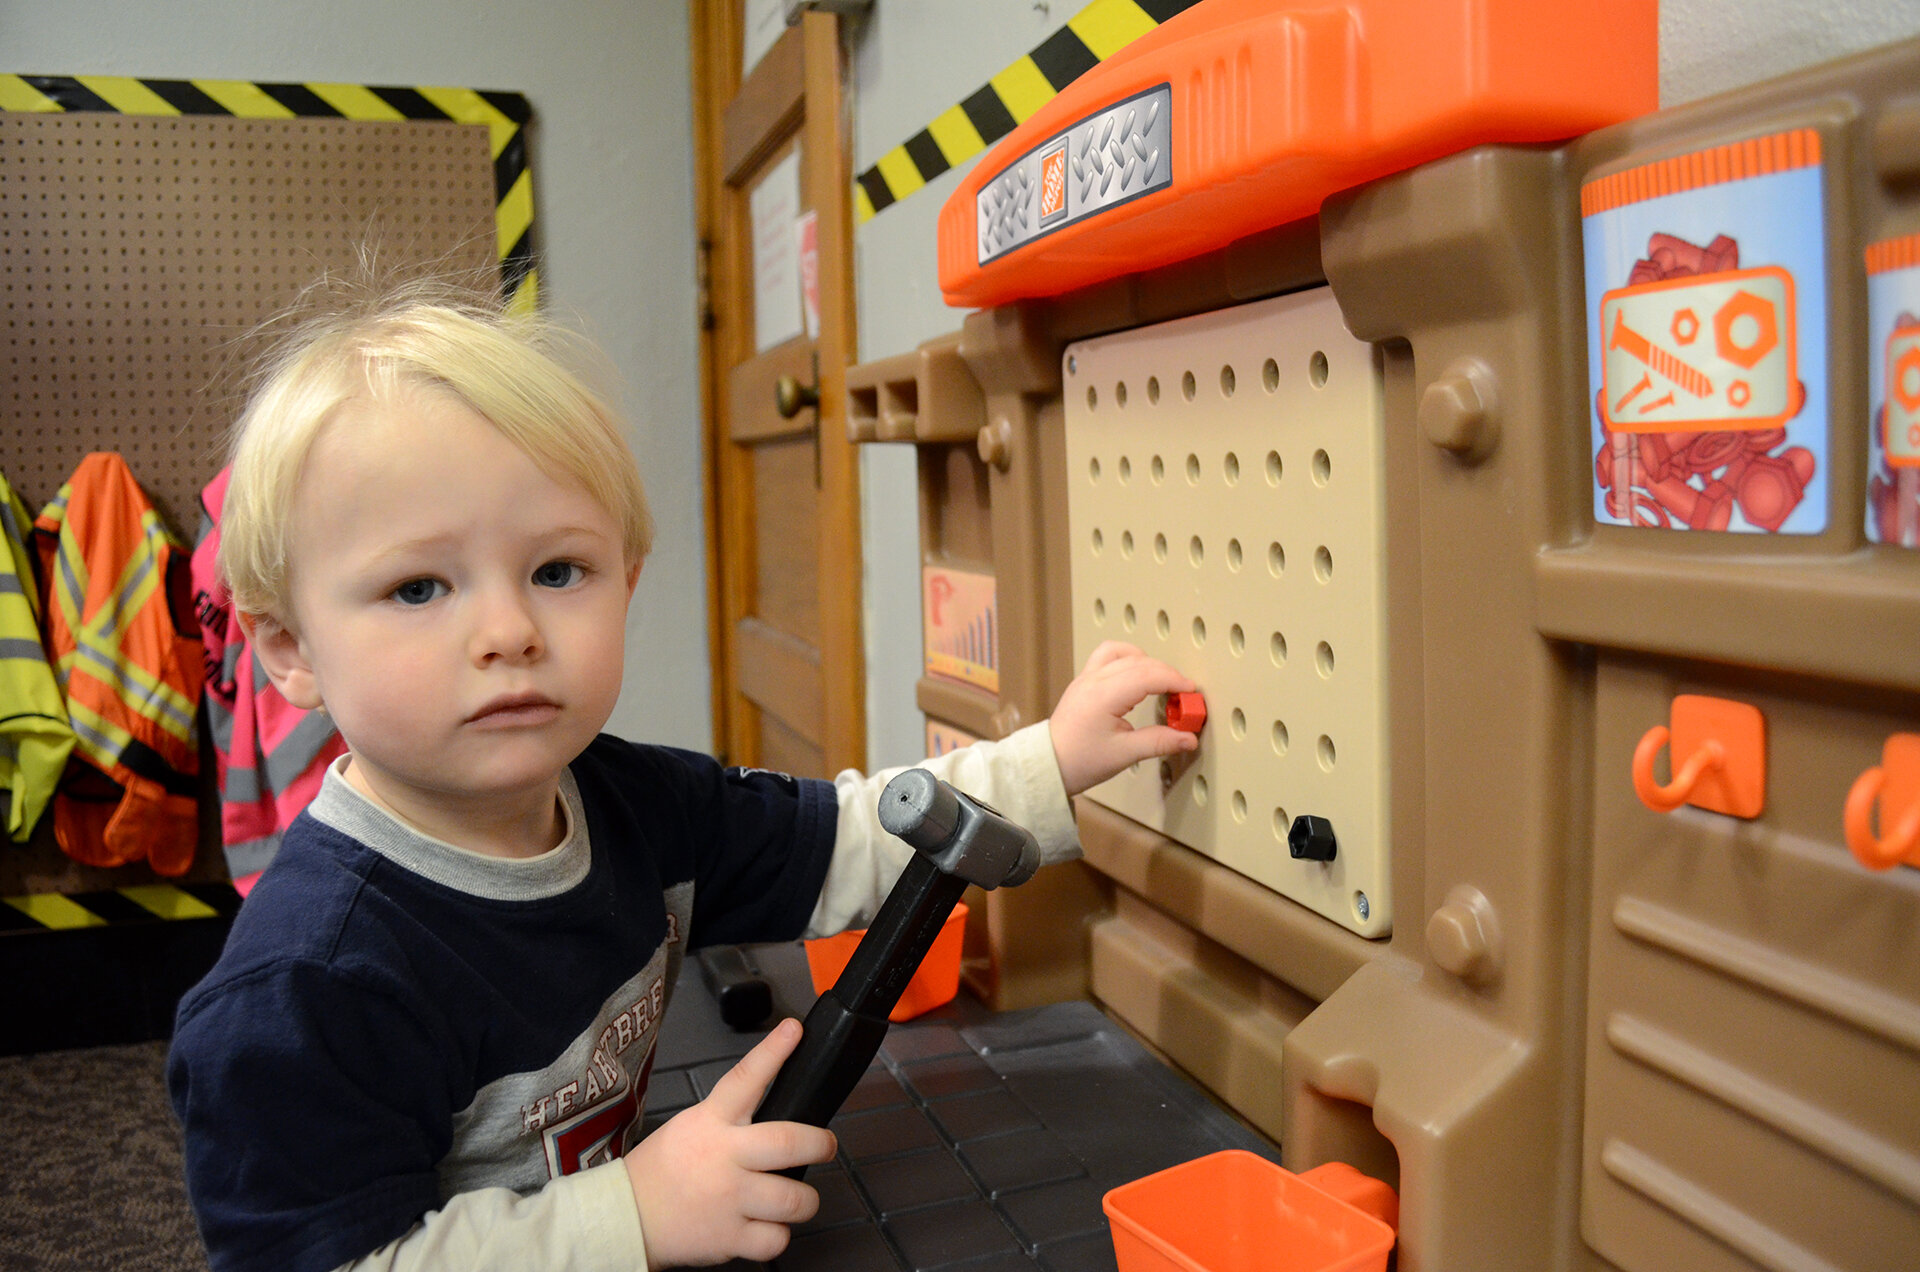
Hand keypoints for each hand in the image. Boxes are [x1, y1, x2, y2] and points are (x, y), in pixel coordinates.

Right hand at [625, 1019, 836, 1268]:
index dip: (773, 1052)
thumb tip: (780, 1115)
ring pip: (794, 1199)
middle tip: (826, 1146)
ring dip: (804, 1200)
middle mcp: (724, 1158)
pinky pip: (776, 1239)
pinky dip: (777, 1236)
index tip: (794, 1030)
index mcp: (711, 1122)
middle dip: (821, 1144)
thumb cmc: (663, 1170)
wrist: (626, 1217)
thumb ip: (731, 1119)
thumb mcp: (691, 1126)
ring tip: (796, 1198)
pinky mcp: (729, 1238)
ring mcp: (729, 1199)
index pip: (745, 1078)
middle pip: (789, 1143)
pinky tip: (765, 1228)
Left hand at [1049, 642, 1199, 795]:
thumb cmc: (1078, 760)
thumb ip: (1159, 742)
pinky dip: (1129, 660)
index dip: (1174, 680)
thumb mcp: (1124, 754)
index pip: (1147, 675)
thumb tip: (1187, 737)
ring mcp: (1086, 678)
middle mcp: (1093, 680)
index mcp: (1102, 695)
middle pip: (1140, 662)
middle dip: (1167, 674)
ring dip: (1147, 662)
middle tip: (1183, 697)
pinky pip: (1108, 656)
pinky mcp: (1084, 681)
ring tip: (1161, 683)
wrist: (1049, 764)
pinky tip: (1138, 677)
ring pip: (1123, 652)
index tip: (1191, 692)